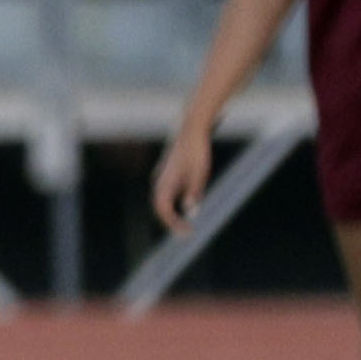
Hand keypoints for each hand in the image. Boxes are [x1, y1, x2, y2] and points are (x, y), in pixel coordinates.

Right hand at [149, 119, 213, 233]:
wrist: (192, 127)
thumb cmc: (197, 149)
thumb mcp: (200, 173)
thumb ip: (194, 192)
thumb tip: (190, 212)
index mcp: (165, 181)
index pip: (163, 209)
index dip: (172, 223)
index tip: (186, 232)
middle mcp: (160, 179)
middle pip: (161, 206)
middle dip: (172, 221)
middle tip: (186, 232)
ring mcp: (164, 175)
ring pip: (165, 199)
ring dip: (174, 212)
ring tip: (188, 222)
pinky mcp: (170, 171)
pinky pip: (170, 191)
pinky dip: (177, 201)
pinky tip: (190, 203)